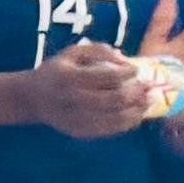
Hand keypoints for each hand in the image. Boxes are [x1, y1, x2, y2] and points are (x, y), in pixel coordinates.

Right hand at [26, 43, 150, 140]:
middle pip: (115, 99)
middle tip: (150, 87)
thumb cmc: (57, 71)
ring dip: (137, 110)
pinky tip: (137, 115)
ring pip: (116, 117)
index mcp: (69, 77)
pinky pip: (109, 130)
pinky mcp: (80, 131)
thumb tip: (124, 60)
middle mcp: (72, 99)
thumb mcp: (72, 53)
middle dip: (137, 93)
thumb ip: (98, 50)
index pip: (107, 76)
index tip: (136, 70)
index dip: (127, 74)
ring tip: (149, 101)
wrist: (33, 98)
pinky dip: (127, 123)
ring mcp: (76, 118)